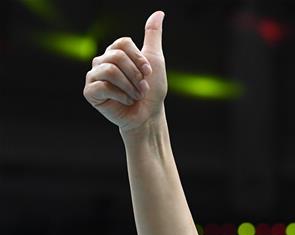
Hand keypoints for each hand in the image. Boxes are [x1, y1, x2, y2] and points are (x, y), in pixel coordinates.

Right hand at [83, 11, 166, 131]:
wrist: (148, 116)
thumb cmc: (152, 90)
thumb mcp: (156, 60)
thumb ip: (153, 35)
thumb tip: (159, 13)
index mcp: (114, 52)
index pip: (122, 43)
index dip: (139, 59)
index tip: (148, 73)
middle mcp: (101, 61)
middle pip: (116, 56)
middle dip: (136, 75)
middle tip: (142, 88)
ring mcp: (93, 76)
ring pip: (110, 70)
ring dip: (130, 87)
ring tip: (135, 96)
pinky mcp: (90, 92)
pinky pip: (103, 86)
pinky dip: (121, 96)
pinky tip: (125, 102)